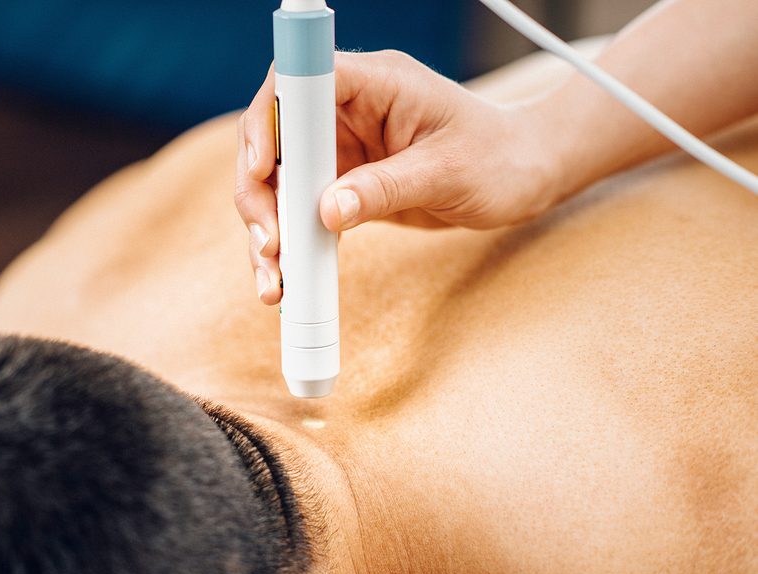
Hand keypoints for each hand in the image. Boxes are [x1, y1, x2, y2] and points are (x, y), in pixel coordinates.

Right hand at [235, 50, 558, 304]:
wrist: (523, 176)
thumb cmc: (499, 158)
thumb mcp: (446, 173)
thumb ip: (386, 188)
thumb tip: (327, 212)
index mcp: (375, 84)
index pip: (298, 82)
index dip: (269, 121)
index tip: (260, 170)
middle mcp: (349, 110)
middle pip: (275, 139)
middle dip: (260, 193)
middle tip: (270, 245)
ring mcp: (343, 146)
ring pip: (279, 181)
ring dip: (268, 228)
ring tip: (274, 281)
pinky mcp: (344, 180)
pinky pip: (302, 208)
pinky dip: (292, 244)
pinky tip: (290, 279)